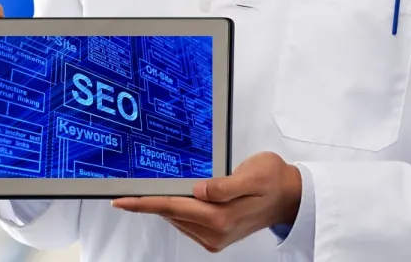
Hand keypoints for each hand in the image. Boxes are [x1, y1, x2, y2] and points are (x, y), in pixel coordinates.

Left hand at [111, 152, 302, 252]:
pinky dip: (176, 208)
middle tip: (126, 188)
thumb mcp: (253, 175)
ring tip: (151, 187)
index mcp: (221, 217)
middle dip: (148, 201)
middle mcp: (215, 231)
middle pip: (170, 213)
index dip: (144, 203)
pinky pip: (185, 220)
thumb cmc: (273, 181)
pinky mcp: (214, 235)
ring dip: (162, 204)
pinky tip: (175, 195)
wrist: (289, 196)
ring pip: (176, 217)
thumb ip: (225, 185)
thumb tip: (200, 190)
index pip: (172, 207)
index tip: (121, 200)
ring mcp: (214, 236)